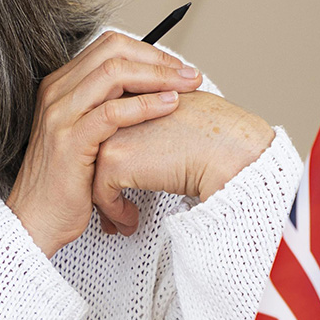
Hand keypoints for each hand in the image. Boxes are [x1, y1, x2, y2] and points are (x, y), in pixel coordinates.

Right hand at [5, 31, 205, 256]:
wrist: (36, 219)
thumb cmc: (67, 183)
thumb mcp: (85, 135)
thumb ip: (105, 108)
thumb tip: (148, 92)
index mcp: (60, 86)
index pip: (107, 46)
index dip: (147, 51)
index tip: (175, 67)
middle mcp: (56, 93)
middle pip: (113, 51)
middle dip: (157, 58)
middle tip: (189, 73)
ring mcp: (60, 115)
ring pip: (114, 73)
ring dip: (157, 76)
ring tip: (187, 85)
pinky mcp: (70, 140)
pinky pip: (113, 112)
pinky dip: (146, 104)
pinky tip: (170, 106)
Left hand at [91, 91, 274, 234]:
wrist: (229, 148)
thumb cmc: (217, 132)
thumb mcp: (180, 116)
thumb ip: (156, 121)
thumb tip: (150, 142)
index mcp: (132, 95)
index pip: (105, 127)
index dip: (107, 155)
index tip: (115, 180)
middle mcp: (115, 110)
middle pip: (92, 151)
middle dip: (98, 181)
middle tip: (107, 205)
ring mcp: (110, 134)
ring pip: (91, 173)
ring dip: (105, 202)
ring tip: (116, 220)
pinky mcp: (114, 160)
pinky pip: (101, 194)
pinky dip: (115, 213)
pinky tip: (131, 224)